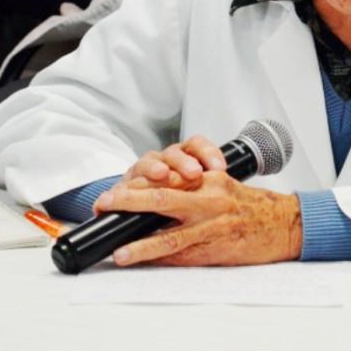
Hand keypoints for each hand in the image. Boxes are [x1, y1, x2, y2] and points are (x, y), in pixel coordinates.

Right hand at [93, 136, 225, 214]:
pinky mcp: (125, 185)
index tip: (220, 168)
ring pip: (149, 162)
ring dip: (155, 168)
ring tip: (162, 174)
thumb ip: (206, 185)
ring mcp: (143, 170)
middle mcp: (163, 160)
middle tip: (194, 172)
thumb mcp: (195, 190)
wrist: (142, 205)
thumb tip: (224, 181)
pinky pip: (125, 183)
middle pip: (174, 153)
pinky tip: (130, 190)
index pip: (197, 146)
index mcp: (183, 157)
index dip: (209, 153)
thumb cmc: (177, 196)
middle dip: (184, 162)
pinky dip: (126, 188)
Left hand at [95, 172, 302, 266]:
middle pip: (161, 196)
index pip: (166, 176)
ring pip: (169, 234)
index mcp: (208, 178)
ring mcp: (212, 224)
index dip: (137, 183)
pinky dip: (162, 260)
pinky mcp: (216, 247)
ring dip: (140, 243)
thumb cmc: (252, 205)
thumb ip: (193, 188)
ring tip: (120, 250)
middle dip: (129, 201)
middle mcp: (208, 198)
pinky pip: (184, 255)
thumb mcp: (223, 185)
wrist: (284, 223)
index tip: (116, 191)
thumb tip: (158, 197)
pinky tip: (146, 263)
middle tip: (106, 204)